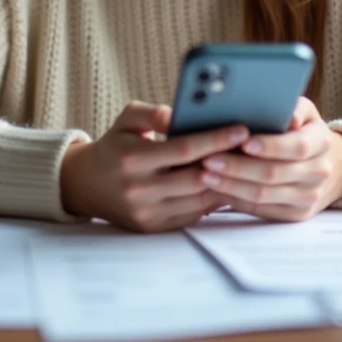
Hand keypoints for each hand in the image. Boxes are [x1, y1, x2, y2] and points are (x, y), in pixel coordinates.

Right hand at [59, 100, 248, 232]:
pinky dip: (212, 200)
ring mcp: (148, 213)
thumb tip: (179, 113)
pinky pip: (193, 215)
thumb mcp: (127, 120)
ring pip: (199, 200)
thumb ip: (153, 113)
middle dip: (229, 162)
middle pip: (197, 178)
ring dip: (226, 183)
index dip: (215, 139)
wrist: (86, 185)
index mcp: (133, 159)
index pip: (183, 149)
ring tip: (248, 165)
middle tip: (255, 148)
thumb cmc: (115, 145)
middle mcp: (140, 190)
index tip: (241, 129)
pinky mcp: (154, 228)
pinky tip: (228, 184)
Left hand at [197, 97, 341, 221]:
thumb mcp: (306, 112)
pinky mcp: (295, 214)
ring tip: (205, 174)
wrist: (331, 167)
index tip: (243, 142)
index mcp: (322, 142)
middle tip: (208, 158)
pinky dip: (236, 199)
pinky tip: (216, 189)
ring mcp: (308, 197)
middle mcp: (318, 172)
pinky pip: (260, 210)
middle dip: (237, 167)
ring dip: (231, 185)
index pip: (297, 146)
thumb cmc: (305, 131)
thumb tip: (289, 116)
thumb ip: (295, 108)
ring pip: (263, 195)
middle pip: (274, 174)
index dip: (270, 146)